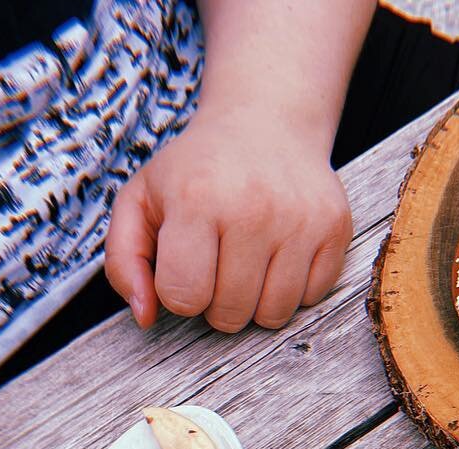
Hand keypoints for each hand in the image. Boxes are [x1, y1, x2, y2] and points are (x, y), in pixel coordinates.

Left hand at [106, 106, 352, 332]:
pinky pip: (311, 298)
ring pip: (274, 315)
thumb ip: (123, 261)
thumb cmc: (197, 170)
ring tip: (248, 262)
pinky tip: (280, 254)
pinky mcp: (334, 229)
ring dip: (256, 301)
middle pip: (230, 314)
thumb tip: (145, 317)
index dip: (180, 292)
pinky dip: (293, 288)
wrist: (266, 121)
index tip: (185, 266)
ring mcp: (299, 221)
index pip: (185, 297)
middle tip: (218, 263)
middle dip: (218, 301)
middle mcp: (253, 209)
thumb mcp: (141, 200)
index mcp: (197, 199)